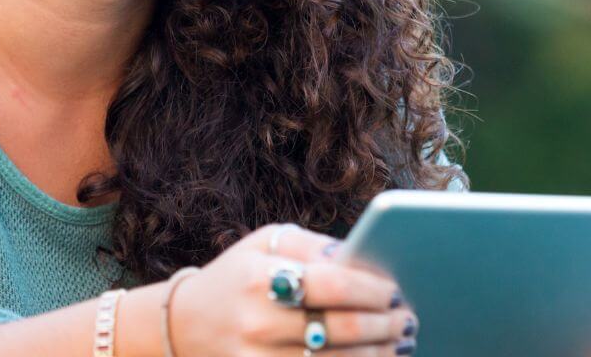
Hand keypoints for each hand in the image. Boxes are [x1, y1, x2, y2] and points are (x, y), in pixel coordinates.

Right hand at [169, 223, 418, 355]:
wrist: (182, 326)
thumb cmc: (236, 277)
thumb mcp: (264, 243)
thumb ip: (312, 245)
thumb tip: (363, 258)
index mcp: (261, 277)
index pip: (333, 283)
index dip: (372, 289)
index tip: (395, 291)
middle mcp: (259, 322)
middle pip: (341, 330)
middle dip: (385, 326)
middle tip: (408, 319)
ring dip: (377, 356)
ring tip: (399, 344)